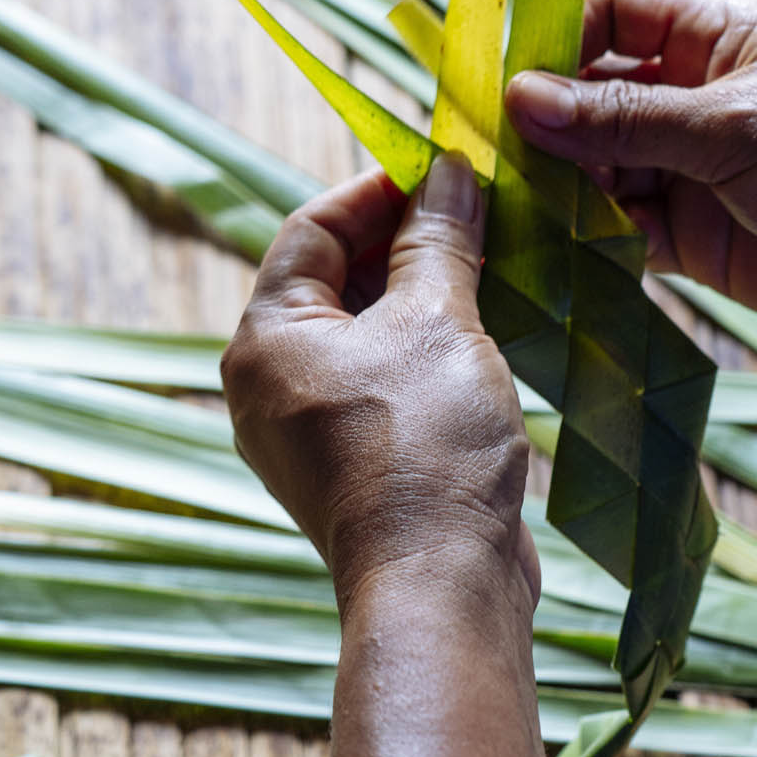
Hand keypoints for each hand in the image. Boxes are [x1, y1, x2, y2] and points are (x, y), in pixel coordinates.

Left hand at [221, 154, 538, 617]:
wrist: (442, 586)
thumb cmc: (426, 446)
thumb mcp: (436, 322)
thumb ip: (437, 241)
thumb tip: (448, 173)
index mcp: (264, 340)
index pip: (309, 229)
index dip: (376, 190)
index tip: (440, 169)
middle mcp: (270, 385)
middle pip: (333, 280)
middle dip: (404, 242)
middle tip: (477, 213)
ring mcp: (308, 432)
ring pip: (364, 335)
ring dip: (423, 295)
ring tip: (492, 263)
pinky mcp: (353, 466)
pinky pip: (382, 383)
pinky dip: (425, 350)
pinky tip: (486, 332)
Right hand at [506, 0, 756, 339]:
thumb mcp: (736, 126)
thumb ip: (627, 119)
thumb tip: (522, 98)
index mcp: (716, 36)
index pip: (610, 11)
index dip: (553, 35)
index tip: (501, 78)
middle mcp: (694, 98)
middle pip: (589, 96)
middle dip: (542, 124)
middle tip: (491, 158)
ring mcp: (691, 170)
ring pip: (596, 168)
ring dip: (557, 188)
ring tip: (516, 211)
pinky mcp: (694, 239)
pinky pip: (620, 232)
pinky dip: (586, 241)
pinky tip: (552, 251)